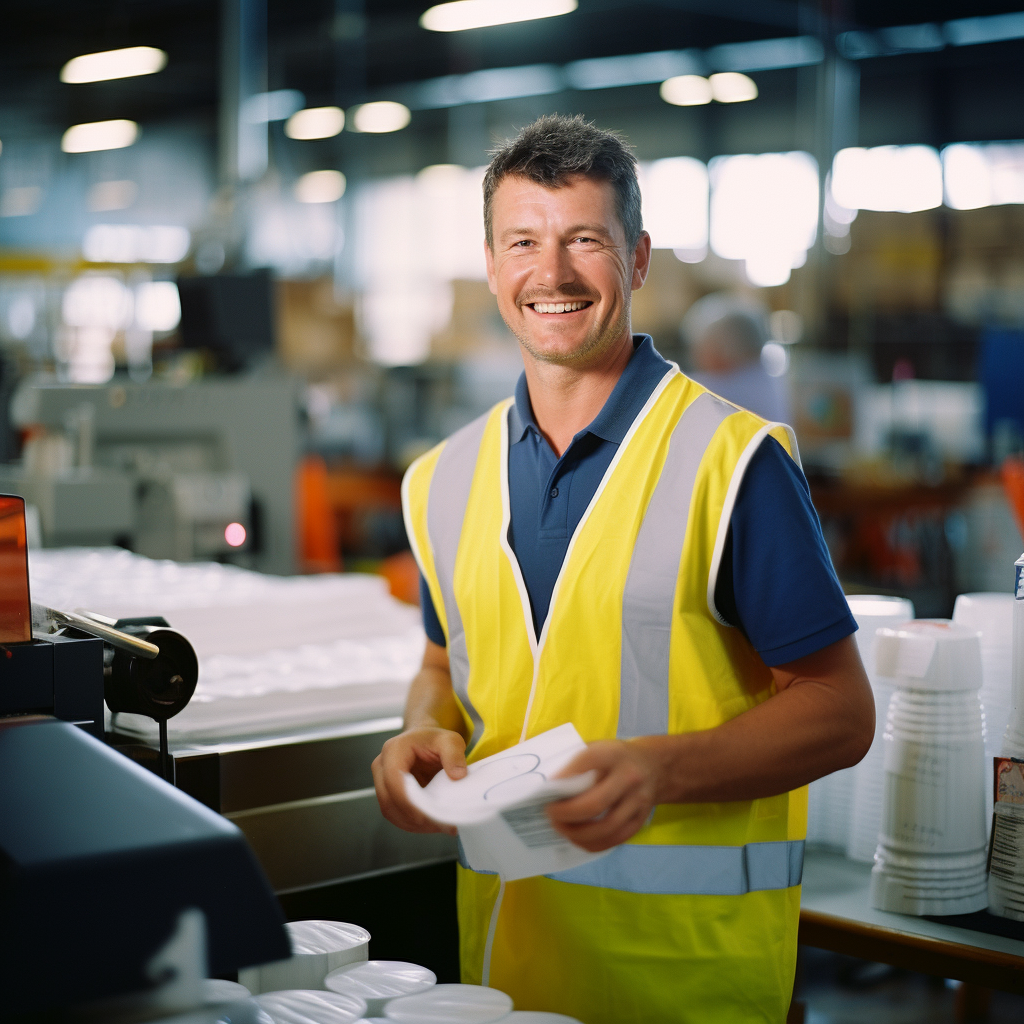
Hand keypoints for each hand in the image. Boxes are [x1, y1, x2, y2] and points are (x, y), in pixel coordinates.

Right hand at [372, 727, 466, 835]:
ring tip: (438, 827)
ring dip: (412, 824)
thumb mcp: (450, 740)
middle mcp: (381, 765)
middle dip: (412, 816)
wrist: (424, 741)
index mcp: (394, 749)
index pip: (393, 779)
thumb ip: (454, 755)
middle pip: (388, 798)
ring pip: (389, 810)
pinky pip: (394, 814)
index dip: (408, 800)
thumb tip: (457, 776)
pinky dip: (410, 824)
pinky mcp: (387, 794)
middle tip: (439, 825)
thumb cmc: (435, 740)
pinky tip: (430, 825)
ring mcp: (381, 781)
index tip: (429, 814)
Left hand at [546, 740, 661, 851]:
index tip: (546, 789)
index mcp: (614, 753)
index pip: (586, 763)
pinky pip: (615, 839)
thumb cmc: (615, 757)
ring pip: (605, 828)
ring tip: (561, 828)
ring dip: (577, 833)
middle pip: (595, 804)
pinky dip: (592, 843)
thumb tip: (548, 785)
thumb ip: (578, 762)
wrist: (654, 765)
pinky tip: (578, 838)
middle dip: (566, 814)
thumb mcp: (599, 747)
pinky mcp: (641, 821)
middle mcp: (629, 777)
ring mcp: (638, 801)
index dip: (564, 778)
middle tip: (550, 814)